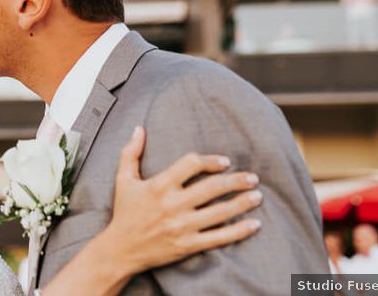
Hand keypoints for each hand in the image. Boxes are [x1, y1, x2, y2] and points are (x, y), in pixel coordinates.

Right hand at [104, 126, 262, 271]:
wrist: (120, 249)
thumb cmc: (124, 212)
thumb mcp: (123, 179)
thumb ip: (131, 152)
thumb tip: (138, 128)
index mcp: (159, 185)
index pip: (192, 164)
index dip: (211, 161)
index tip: (225, 162)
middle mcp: (172, 204)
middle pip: (212, 188)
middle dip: (236, 181)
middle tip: (252, 177)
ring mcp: (182, 226)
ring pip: (220, 212)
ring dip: (242, 203)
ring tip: (257, 196)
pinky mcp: (188, 245)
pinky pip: (219, 237)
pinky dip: (239, 231)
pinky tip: (254, 224)